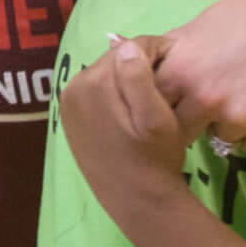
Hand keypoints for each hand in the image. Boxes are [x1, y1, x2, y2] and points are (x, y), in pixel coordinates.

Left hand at [60, 35, 188, 215]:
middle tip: (166, 77)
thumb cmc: (155, 157)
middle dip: (139, 64)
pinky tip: (129, 109)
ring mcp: (68, 104)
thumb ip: (138, 76)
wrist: (137, 200)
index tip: (177, 58)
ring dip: (125, 78)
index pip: (128, 48)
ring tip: (150, 93)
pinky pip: (93, 92)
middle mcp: (74, 87)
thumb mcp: (156, 115)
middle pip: (113, 60)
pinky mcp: (70, 118)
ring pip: (104, 75)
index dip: (156, 49)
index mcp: (94, 82)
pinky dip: (111, 93)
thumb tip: (128, 46)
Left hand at [152, 0, 245, 154]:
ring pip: (219, 137)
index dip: (162, 101)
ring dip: (228, 123)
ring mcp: (239, 119)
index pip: (151, 103)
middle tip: (211, 99)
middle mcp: (205, 98)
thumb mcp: (204, 24)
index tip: (174, 97)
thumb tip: (148, 65)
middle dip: (190, 118)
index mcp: (182, 69)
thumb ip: (176, 53)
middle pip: (180, 129)